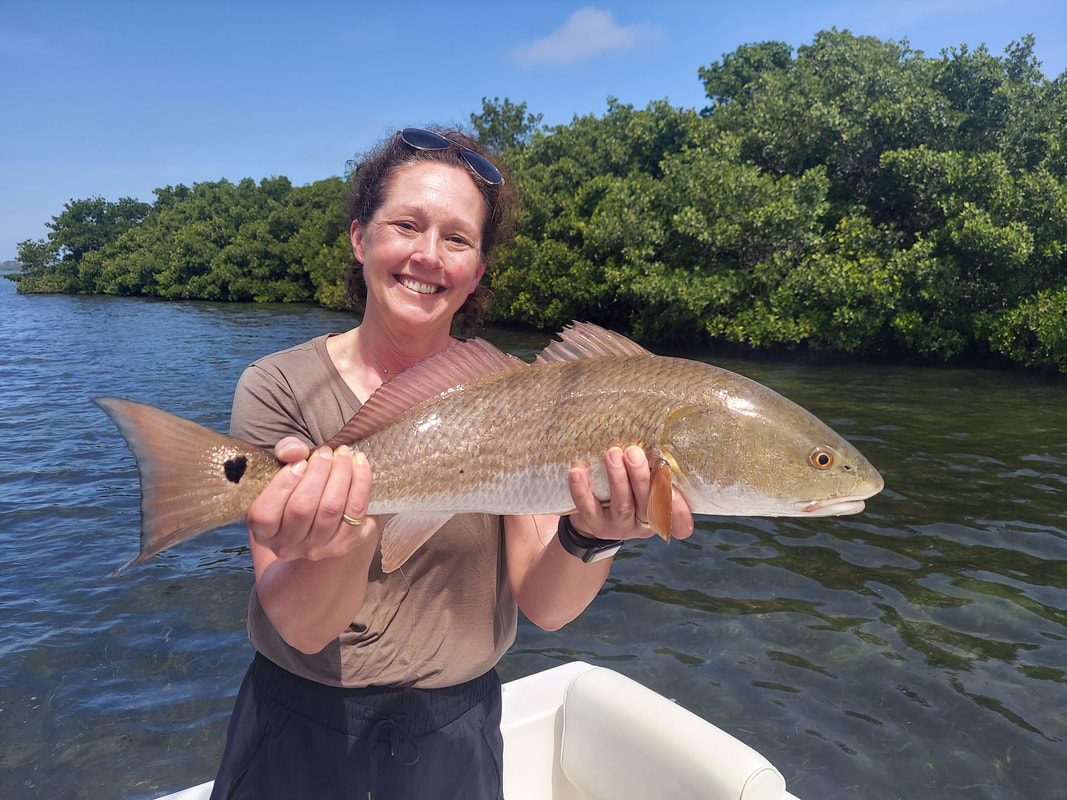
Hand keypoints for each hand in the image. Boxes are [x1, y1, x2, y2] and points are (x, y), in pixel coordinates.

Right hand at [246, 436, 375, 560]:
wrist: (323, 521)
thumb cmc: (297, 490)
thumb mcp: (282, 472)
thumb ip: (284, 453)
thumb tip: (296, 451)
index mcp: (264, 532)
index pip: (266, 514)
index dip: (282, 485)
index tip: (299, 462)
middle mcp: (287, 545)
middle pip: (303, 508)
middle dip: (317, 472)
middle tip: (325, 451)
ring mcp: (317, 548)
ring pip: (331, 508)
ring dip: (340, 474)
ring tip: (342, 453)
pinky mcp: (345, 543)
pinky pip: (356, 510)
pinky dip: (360, 482)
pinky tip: (360, 463)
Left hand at [567, 446, 693, 541]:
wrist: (595, 513)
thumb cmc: (629, 487)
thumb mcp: (646, 482)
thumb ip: (655, 469)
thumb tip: (656, 434)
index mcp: (662, 513)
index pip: (679, 520)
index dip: (680, 509)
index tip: (676, 489)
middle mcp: (643, 523)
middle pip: (648, 505)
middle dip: (641, 478)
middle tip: (634, 452)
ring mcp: (619, 526)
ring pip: (622, 505)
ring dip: (617, 479)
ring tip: (613, 453)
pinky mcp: (595, 525)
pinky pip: (588, 508)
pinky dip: (582, 490)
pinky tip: (577, 472)